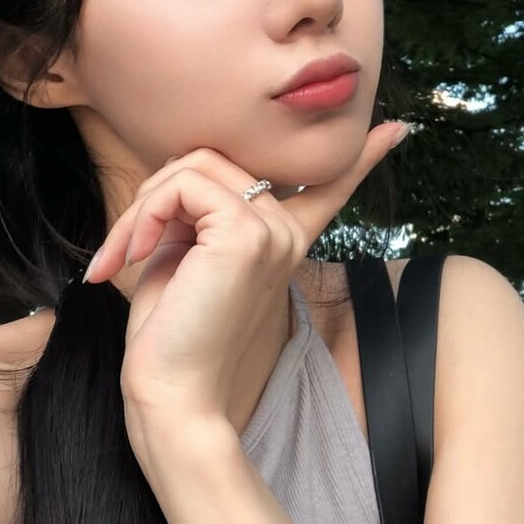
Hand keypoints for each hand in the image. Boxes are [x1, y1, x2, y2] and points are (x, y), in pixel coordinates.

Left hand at [83, 123, 408, 453]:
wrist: (174, 393)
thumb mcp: (185, 258)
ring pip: (194, 165)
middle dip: (156, 193)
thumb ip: (196, 211)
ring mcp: (271, 231)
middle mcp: (285, 232)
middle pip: (213, 160)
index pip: (328, 188)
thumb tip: (181, 170)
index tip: (396, 129)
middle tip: (127, 245)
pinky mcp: (245, 235)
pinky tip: (135, 254)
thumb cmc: (170, 335)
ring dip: (143, 206)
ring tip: (126, 253)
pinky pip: (182, 186)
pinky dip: (144, 214)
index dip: (361, 158)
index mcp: (282, 240)